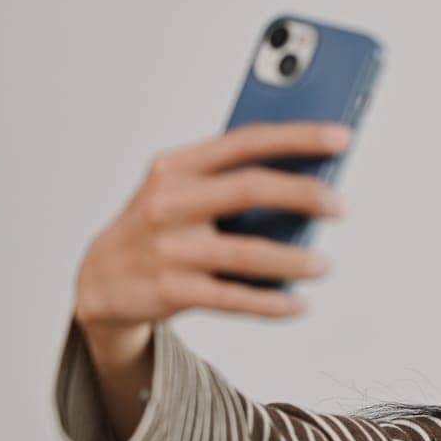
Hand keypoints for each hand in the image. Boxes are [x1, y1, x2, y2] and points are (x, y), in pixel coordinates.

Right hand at [72, 120, 351, 336]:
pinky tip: (299, 304)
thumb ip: (233, 180)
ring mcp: (169, 248)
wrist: (99, 278)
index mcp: (177, 166)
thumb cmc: (161, 225)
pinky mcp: (171, 290)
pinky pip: (234, 299)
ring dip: (295, 260)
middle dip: (304, 195)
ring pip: (247, 253)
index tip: (340, 137)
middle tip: (341, 206)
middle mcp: (169, 202)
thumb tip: (312, 181)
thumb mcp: (183, 190)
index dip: (296, 137)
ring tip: (324, 265)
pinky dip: (272, 303)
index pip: (244, 141)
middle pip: (249, 190)